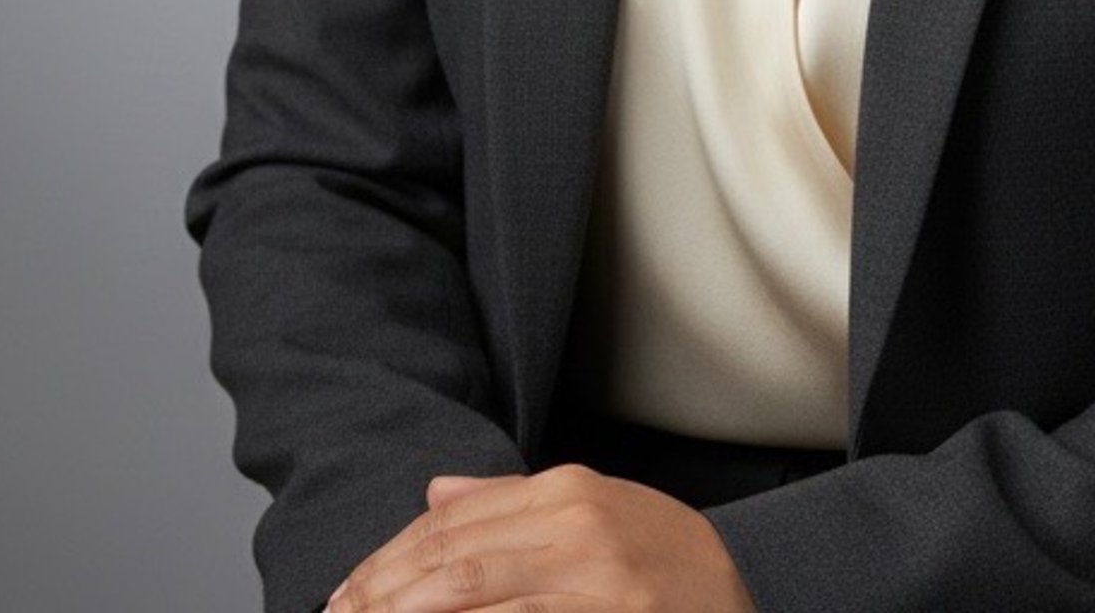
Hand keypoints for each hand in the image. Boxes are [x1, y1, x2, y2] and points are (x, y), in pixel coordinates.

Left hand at [325, 463, 760, 610]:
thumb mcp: (594, 510)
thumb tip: (433, 495)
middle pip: (453, 566)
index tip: (342, 594)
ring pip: (475, 604)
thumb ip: (510, 504)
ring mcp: (596, 586)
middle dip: (382, 600)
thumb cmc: (665, 561)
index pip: (451, 526)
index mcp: (566, 492)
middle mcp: (577, 530)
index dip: (386, 563)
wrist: (752, 591)